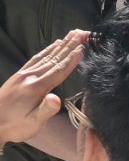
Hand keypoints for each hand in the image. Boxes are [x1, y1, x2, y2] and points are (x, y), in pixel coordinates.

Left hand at [0, 30, 87, 149]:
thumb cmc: (14, 126)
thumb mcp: (32, 124)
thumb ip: (45, 111)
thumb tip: (57, 99)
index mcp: (36, 88)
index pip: (58, 71)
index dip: (71, 60)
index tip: (82, 48)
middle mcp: (30, 77)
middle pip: (54, 59)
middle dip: (69, 46)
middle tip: (81, 34)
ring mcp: (24, 74)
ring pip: (45, 56)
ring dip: (59, 46)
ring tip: (70, 36)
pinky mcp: (19, 75)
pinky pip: (35, 59)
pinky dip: (46, 52)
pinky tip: (51, 47)